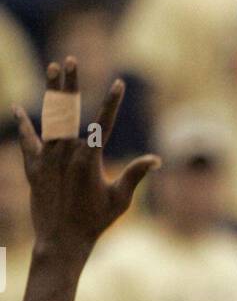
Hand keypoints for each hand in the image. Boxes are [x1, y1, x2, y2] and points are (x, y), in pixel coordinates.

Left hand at [13, 57, 160, 260]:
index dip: (112, 102)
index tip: (118, 83)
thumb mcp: (120, 200)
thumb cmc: (94, 222)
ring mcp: (48, 159)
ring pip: (49, 118)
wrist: (62, 241)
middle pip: (70, 110)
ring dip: (51, 92)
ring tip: (51, 68)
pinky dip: (23, 126)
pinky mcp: (34, 168)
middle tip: (70, 59)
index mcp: (90, 159)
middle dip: (70, 83)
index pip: (104, 123)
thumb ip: (135, 174)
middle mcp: (67, 153)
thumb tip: (156, 159)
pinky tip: (16, 109)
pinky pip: (28, 142)